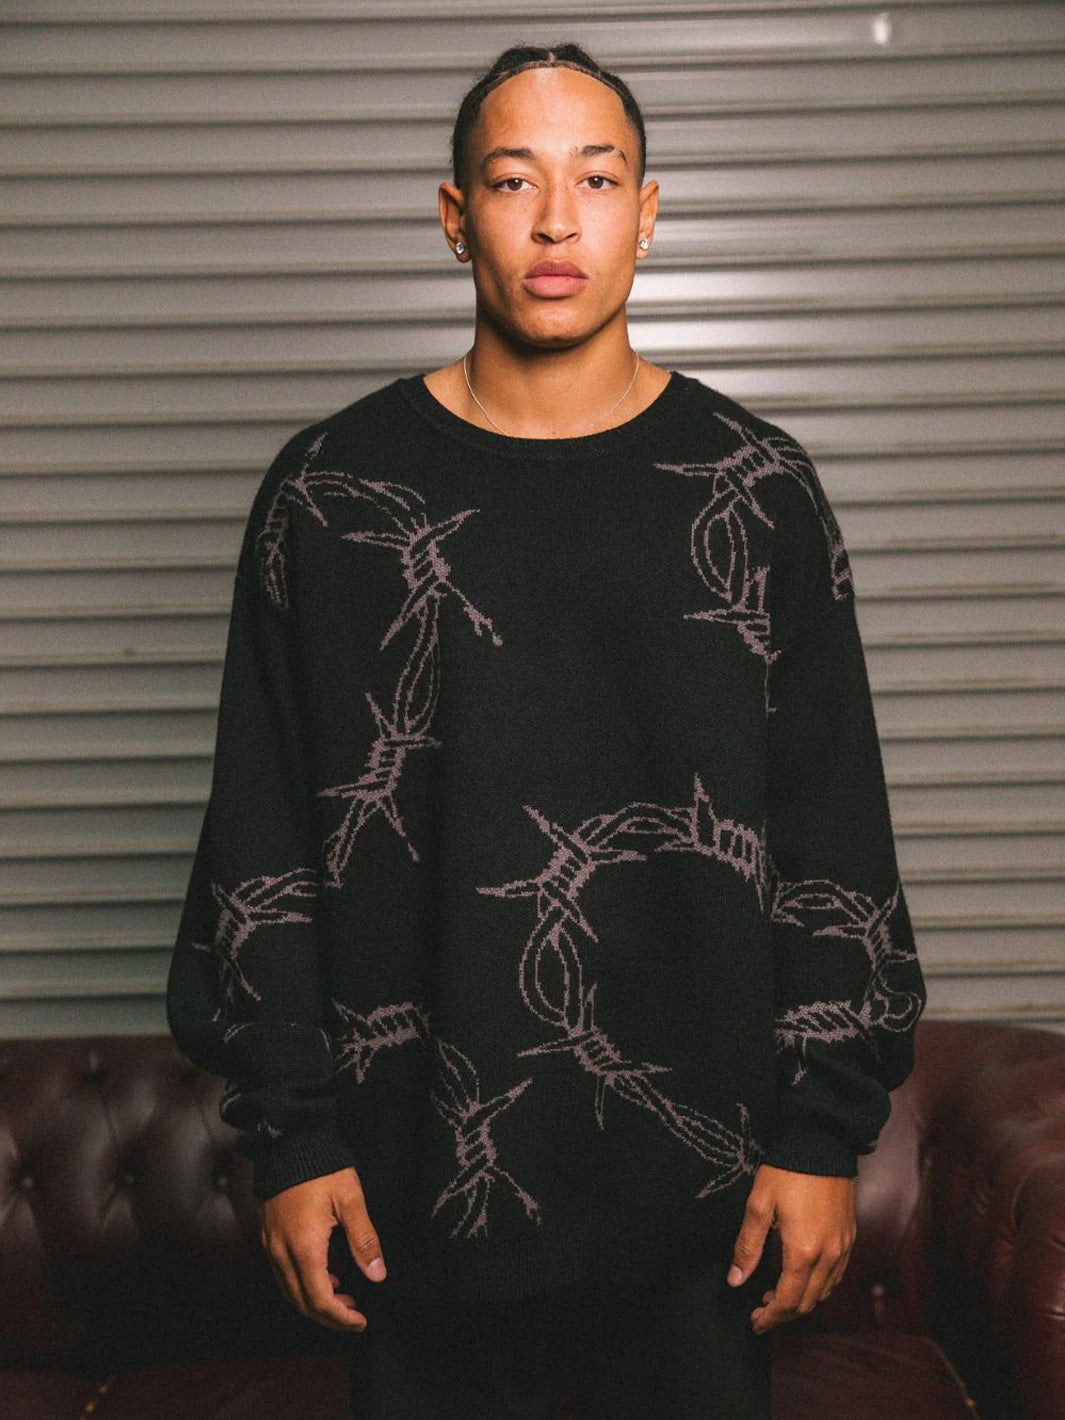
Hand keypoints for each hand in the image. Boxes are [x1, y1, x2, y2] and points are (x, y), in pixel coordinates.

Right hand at [259, 1166, 386, 1330]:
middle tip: (355, 1314)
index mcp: (304, 1247)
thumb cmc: (321, 1167)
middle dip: (329, 1316)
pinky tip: (323, 1274)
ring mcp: (272, 1246)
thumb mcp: (350, 1199)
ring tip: (343, 1296)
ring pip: (289, 1292)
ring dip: (314, 1302)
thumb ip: (364, 1239)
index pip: (320, 1300)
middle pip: (302, 1303)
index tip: (361, 1321)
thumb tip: (377, 1274)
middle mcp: (282, 1253)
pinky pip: (282, 1275)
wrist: (288, 1141)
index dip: (341, 1318)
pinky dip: (301, 1285)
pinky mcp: (268, 1237)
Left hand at [726, 1163, 855, 1333]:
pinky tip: (802, 1274)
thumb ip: (747, 1246)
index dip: (769, 1317)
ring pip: (824, 1291)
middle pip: (807, 1302)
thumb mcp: (759, 1204)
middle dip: (783, 1313)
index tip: (754, 1322)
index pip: (787, 1301)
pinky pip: (836, 1274)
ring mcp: (843, 1247)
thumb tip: (735, 1280)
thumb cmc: (788, 1169)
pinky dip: (818, 1285)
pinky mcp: (849, 1236)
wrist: (822, 1142)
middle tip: (760, 1310)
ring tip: (776, 1293)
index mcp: (804, 1251)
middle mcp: (829, 1255)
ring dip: (801, 1300)